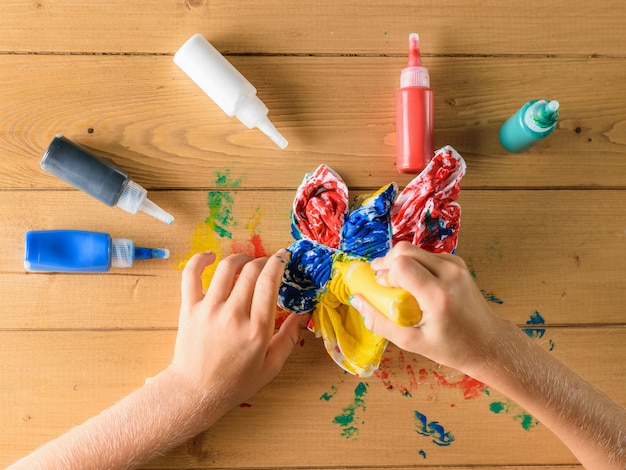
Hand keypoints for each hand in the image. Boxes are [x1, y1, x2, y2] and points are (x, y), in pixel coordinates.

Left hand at [169, 250, 309, 413]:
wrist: (196, 392)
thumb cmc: (236, 382)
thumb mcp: (271, 365)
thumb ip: (290, 337)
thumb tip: (305, 312)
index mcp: (256, 330)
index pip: (269, 282)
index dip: (279, 262)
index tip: (284, 256)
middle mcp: (233, 315)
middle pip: (251, 270)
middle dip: (264, 261)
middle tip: (268, 265)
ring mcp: (209, 309)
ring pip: (226, 268)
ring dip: (240, 258)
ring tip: (246, 262)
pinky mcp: (189, 308)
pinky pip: (191, 274)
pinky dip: (200, 259)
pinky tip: (210, 256)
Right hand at [350, 242, 507, 374]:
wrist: (489, 343)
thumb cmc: (452, 347)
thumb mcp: (412, 342)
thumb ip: (380, 322)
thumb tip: (356, 300)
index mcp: (438, 295)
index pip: (402, 265)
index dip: (386, 273)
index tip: (383, 289)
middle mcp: (449, 273)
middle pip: (405, 250)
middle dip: (388, 263)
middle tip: (382, 282)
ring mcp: (456, 265)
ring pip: (414, 250)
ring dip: (400, 263)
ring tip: (398, 285)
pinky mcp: (458, 263)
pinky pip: (426, 255)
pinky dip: (414, 265)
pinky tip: (415, 284)